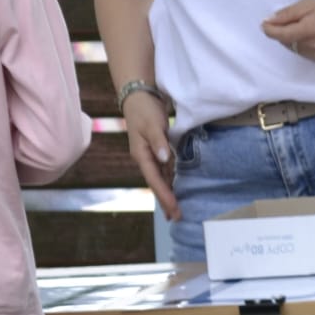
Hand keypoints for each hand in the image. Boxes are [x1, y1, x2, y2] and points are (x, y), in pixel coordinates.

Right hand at [121, 91, 180, 220]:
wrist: (138, 96)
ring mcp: (150, 155)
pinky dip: (170, 181)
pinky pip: (164, 170)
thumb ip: (158, 141)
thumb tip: (164, 159)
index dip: (165, 196)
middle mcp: (145, 158)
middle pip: (156, 184)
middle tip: (176, 218)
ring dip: (168, 194)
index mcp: (141, 155)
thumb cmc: (144, 109)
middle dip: (166, 201)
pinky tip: (175, 189)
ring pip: (160, 179)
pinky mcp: (156, 150)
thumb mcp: (151, 124)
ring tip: (175, 210)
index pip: (154, 180)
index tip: (174, 210)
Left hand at [261, 0, 314, 62]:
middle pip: (286, 41)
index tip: (264, 24)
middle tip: (290, 19)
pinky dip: (298, 44)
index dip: (270, 31)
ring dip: (290, 38)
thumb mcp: (306, 4)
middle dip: (282, 31)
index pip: (283, 35)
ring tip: (302, 26)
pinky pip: (300, 52)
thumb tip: (268, 21)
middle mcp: (314, 44)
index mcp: (311, 28)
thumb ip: (286, 14)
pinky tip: (308, 35)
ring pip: (292, 47)